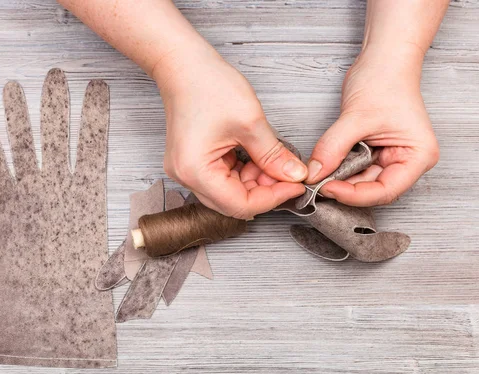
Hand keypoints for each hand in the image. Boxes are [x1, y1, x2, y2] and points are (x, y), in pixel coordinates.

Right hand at [153, 47, 306, 218]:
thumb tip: (294, 175)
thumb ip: (274, 155)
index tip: (295, 186)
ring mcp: (187, 170)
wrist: (183, 64)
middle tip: (287, 172)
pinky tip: (256, 156)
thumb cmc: (208, 85)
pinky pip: (222, 178)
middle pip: (232, 202)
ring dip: (254, 181)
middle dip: (263, 190)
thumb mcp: (251, 122)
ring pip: (229, 192)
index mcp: (195, 171)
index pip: (240, 205)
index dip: (272, 198)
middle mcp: (186, 176)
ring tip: (271, 159)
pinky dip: (243, 172)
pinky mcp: (192, 162)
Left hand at [306, 46, 439, 206]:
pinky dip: (341, 170)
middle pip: (374, 190)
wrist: (383, 59)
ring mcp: (393, 157)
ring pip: (363, 182)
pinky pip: (357, 170)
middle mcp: (409, 161)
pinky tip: (326, 168)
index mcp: (418, 156)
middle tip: (318, 185)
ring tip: (320, 175)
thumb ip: (333, 148)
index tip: (328, 188)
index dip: (355, 195)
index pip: (385, 190)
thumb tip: (314, 174)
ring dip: (341, 180)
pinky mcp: (377, 153)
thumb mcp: (356, 117)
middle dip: (346, 189)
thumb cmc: (384, 80)